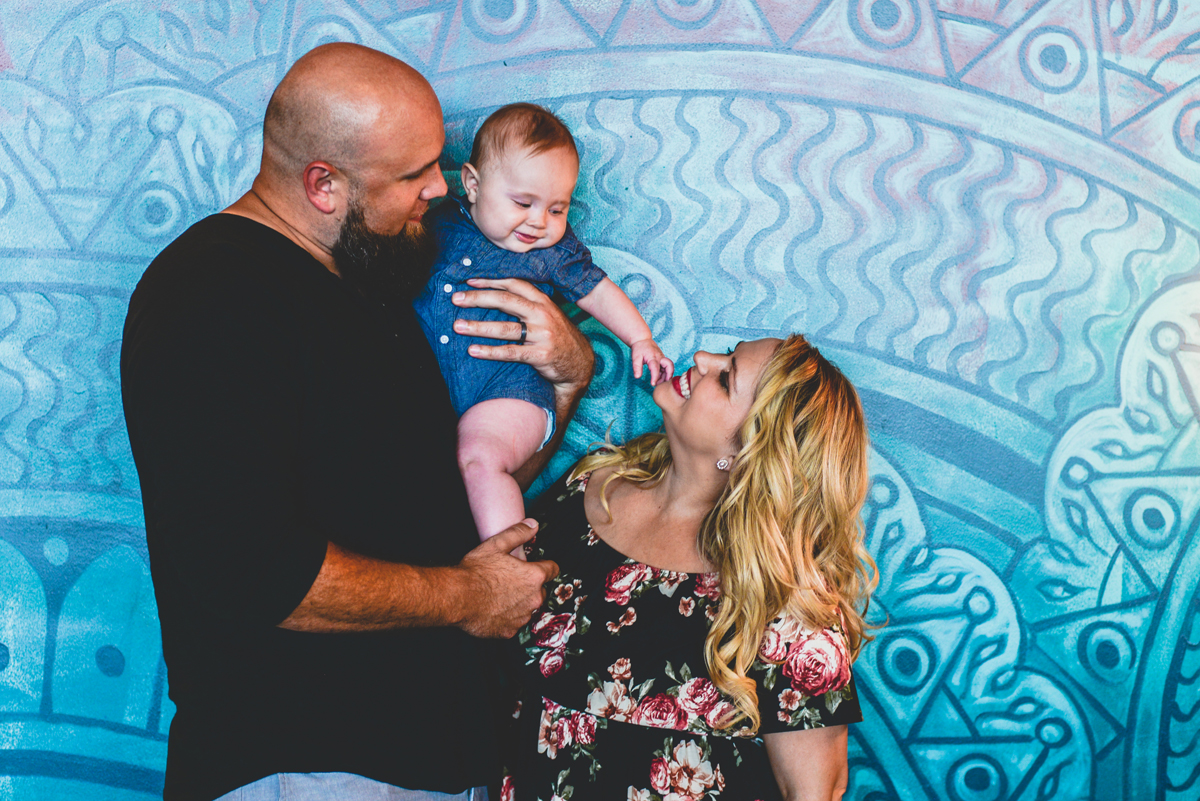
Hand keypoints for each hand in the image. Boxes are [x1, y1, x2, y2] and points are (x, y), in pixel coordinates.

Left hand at [452, 278, 593, 391]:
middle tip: (456, 299)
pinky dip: (490, 352)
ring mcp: (542, 334)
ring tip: (458, 326)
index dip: (491, 281)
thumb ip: (527, 304)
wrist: (580, 364)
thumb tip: (495, 296)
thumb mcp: (548, 315)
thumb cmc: (557, 337)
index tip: (468, 281)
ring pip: (505, 328)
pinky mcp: (541, 355)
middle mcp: (543, 314)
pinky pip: (511, 352)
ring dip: (479, 327)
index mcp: (543, 301)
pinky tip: (473, 351)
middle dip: (478, 298)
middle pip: (506, 301)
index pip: (514, 284)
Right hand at [453, 519, 558, 638]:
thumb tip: (533, 525)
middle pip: (540, 591)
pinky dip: (507, 618)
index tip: (538, 566)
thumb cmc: (475, 572)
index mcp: (534, 576)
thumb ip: (518, 533)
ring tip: (499, 595)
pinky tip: (493, 609)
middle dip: (529, 586)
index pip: (553, 569)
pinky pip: (513, 623)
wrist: (457, 597)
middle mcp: (533, 598)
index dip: (544, 566)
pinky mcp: (510, 631)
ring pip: (527, 608)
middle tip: (511, 580)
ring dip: (519, 602)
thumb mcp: (496, 545)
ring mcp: (522, 617)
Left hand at [630, 338, 673, 385]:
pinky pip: (666, 368)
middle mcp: (660, 357)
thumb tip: (637, 377)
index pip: (655, 368)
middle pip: (669, 366)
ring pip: (669, 367)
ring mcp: (662, 358)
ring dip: (666, 376)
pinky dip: (664, 374)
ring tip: (658, 383)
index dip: (655, 377)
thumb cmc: (639, 349)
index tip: (653, 384)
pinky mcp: (662, 360)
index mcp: (652, 357)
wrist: (643, 340)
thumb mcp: (635, 357)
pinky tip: (659, 379)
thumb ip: (636, 367)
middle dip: (668, 375)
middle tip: (663, 384)